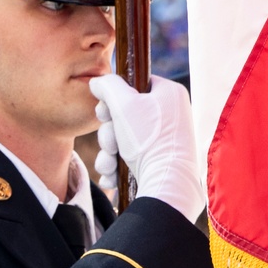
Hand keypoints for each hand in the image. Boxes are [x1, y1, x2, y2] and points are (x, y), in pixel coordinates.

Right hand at [89, 74, 204, 223]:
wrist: (166, 185)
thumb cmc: (148, 141)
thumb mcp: (124, 104)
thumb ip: (108, 86)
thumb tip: (98, 82)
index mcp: (169, 95)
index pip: (135, 85)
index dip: (114, 97)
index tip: (105, 110)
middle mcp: (169, 116)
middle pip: (124, 115)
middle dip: (108, 133)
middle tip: (111, 142)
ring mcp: (164, 141)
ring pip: (122, 140)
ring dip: (109, 153)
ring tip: (110, 164)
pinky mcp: (157, 163)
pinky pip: (129, 159)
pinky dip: (117, 167)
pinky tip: (112, 176)